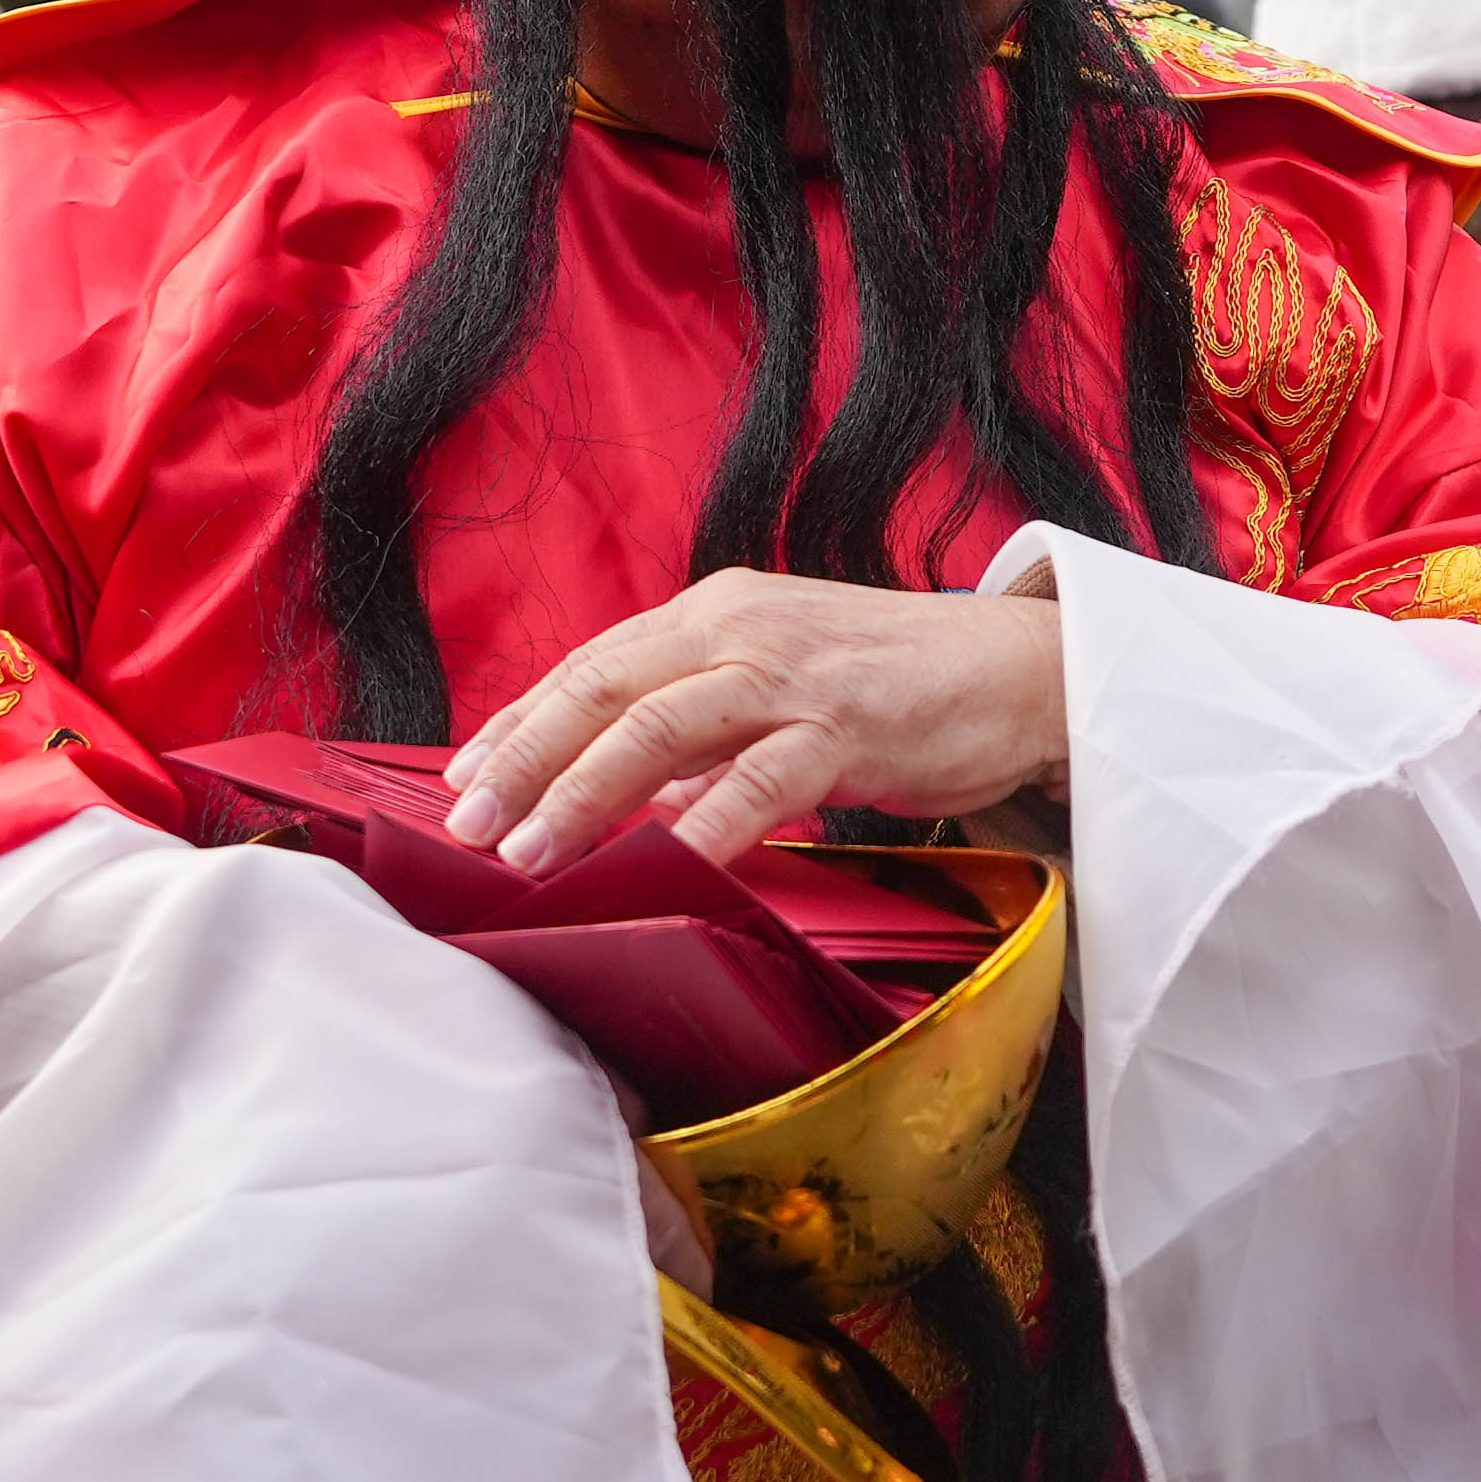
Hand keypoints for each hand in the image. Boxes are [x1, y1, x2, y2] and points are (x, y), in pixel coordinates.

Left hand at [445, 572, 1066, 875]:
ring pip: (657, 729)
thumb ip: (703, 732)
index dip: (518, 723)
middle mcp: (738, 628)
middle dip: (523, 760)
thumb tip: (624, 797)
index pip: (591, 666)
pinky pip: (755, 784)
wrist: (1020, 669)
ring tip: (531, 852)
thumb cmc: (896, 684)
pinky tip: (661, 869)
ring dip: (583, 795)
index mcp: (714, 612)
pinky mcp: (844, 726)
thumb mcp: (781, 684)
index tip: (460, 777)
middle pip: (601, 689)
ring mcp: (790, 675)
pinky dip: (700, 830)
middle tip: (467, 824)